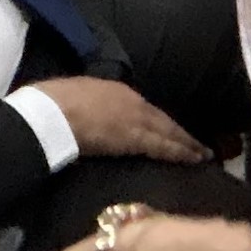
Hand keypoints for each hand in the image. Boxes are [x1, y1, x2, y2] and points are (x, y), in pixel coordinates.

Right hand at [20, 75, 210, 163]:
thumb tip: (93, 114)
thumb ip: (92, 104)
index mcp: (117, 91)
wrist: (48, 113)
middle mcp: (132, 102)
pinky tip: (192, 159)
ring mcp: (136, 119)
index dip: (160, 123)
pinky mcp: (135, 139)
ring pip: (168, 133)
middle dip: (181, 134)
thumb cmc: (51, 103)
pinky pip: (163, 146)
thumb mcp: (76, 96)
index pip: (146, 110)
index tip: (170, 131)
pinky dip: (179, 152)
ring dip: (186, 144)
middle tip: (199, 145)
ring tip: (202, 155)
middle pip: (162, 120)